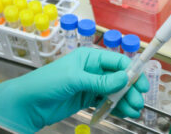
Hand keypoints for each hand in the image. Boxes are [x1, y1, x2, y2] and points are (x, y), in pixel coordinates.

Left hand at [0, 48, 148, 132]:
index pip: (116, 61)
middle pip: (118, 77)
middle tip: (138, 102)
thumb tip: (126, 78)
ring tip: (134, 111)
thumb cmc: (48, 83)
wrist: (28, 104)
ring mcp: (91, 85)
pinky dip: (116, 107)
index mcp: (89, 57)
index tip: (142, 84)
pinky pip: (106, 101)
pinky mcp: (87, 98)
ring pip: (114, 90)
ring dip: (125, 100)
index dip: (131, 71)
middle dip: (130, 89)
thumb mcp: (75, 79)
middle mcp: (92, 69)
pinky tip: (124, 113)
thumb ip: (101, 81)